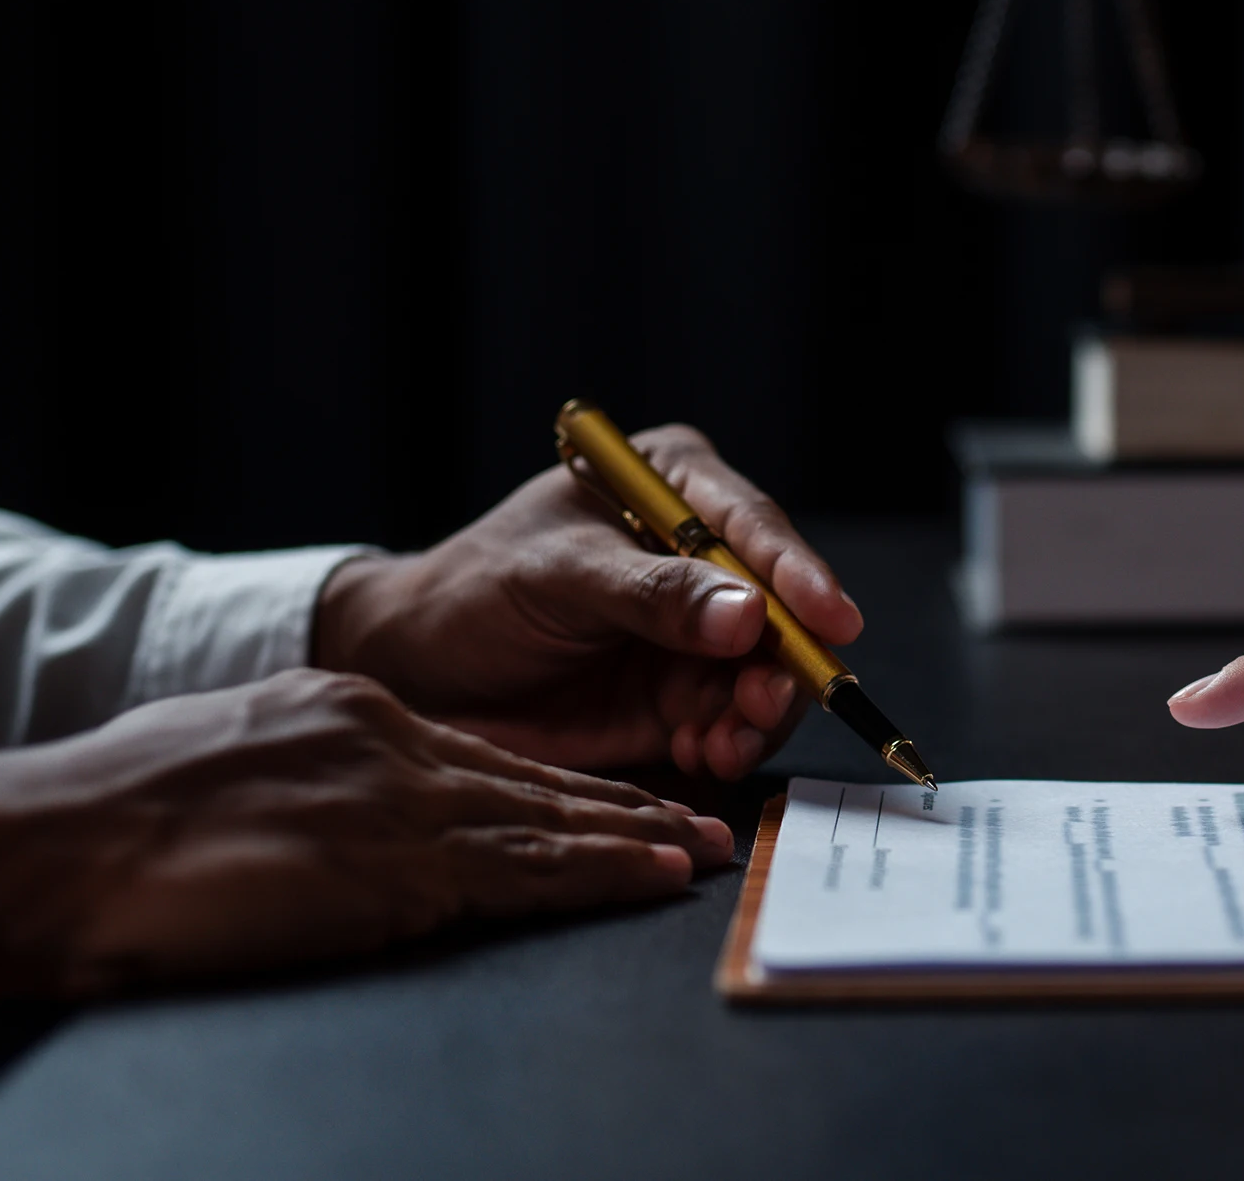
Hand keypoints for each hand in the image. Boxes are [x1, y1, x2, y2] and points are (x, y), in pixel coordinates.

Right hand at [0, 669, 734, 1011]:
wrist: (56, 848)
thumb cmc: (114, 825)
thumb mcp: (230, 766)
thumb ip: (306, 778)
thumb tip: (339, 818)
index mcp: (347, 714)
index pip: (482, 751)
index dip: (563, 781)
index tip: (623, 797)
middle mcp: (386, 742)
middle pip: (533, 778)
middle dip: (626, 805)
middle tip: (705, 821)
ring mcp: (393, 801)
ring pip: (546, 818)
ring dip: (636, 838)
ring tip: (705, 849)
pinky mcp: (389, 863)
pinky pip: (521, 868)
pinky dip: (598, 870)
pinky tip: (653, 874)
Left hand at [313, 424, 862, 779]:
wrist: (413, 670)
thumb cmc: (473, 592)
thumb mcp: (557, 577)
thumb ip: (651, 595)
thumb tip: (749, 615)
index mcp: (673, 487)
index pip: (754, 526)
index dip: (799, 574)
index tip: (830, 619)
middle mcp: (698, 557)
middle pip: (779, 606)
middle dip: (782, 660)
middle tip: (763, 701)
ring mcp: (693, 633)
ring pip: (763, 672)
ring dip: (756, 713)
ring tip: (723, 743)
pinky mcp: (678, 698)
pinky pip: (728, 722)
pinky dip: (726, 744)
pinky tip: (703, 755)